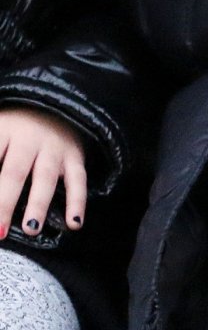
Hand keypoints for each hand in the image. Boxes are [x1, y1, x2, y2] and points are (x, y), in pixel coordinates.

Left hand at [0, 108, 86, 239]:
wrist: (56, 101)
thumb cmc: (15, 125)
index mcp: (2, 130)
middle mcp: (28, 139)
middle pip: (14, 172)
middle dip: (4, 202)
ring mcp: (53, 148)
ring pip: (45, 177)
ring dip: (39, 203)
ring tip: (31, 228)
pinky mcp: (74, 156)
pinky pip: (78, 179)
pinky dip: (77, 202)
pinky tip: (74, 223)